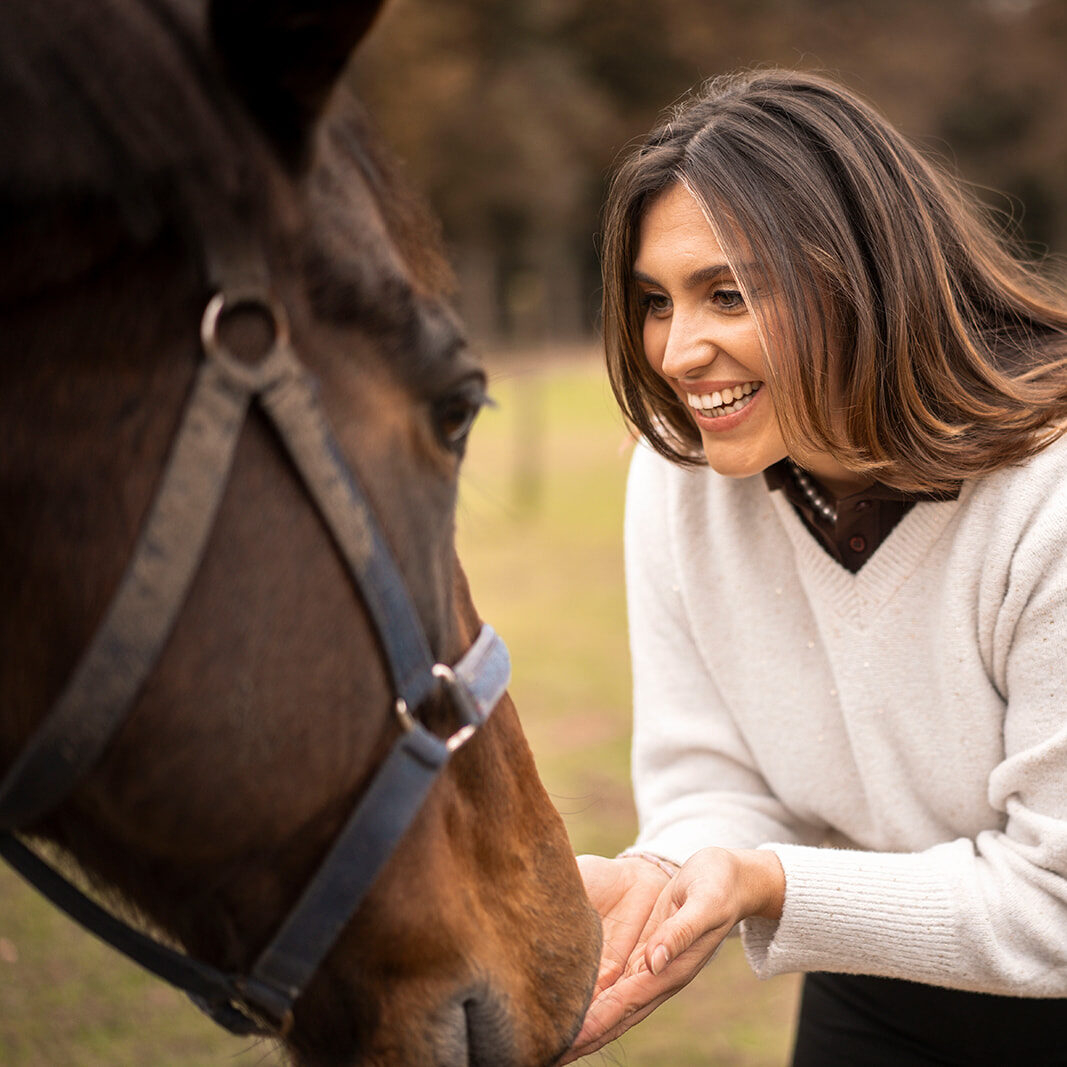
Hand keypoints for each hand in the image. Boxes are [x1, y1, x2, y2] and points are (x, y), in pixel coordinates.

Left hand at [561, 847, 783, 1062]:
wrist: (730, 877)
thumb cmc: (718, 886)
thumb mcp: (703, 903)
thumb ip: (679, 933)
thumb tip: (654, 962)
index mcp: (672, 969)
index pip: (627, 1002)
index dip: (598, 1021)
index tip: (570, 1038)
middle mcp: (659, 975)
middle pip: (618, 1015)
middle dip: (586, 1036)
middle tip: (551, 1054)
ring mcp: (651, 966)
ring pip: (615, 1005)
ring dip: (588, 1024)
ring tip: (557, 1040)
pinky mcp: (645, 952)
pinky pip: (617, 984)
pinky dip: (597, 1000)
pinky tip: (577, 1006)